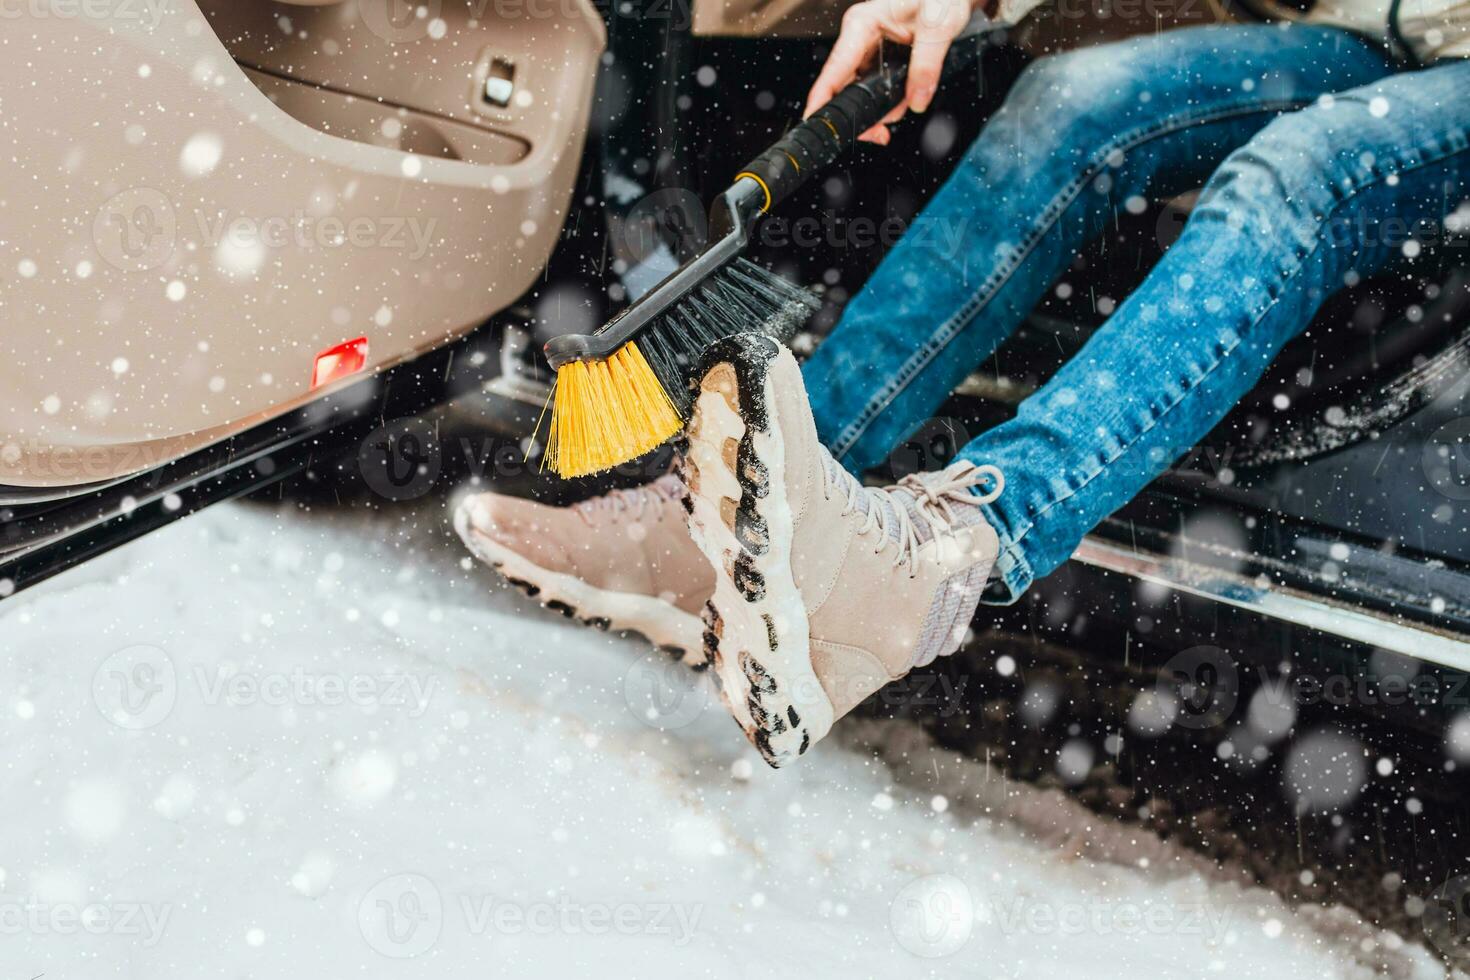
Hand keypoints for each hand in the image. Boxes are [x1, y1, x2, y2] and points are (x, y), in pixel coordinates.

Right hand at [804, 0, 976, 144]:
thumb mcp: (939, 26)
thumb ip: (927, 64)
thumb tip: (917, 100)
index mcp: (862, 24)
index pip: (834, 68)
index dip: (822, 98)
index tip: (813, 120)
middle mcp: (860, 38)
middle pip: (845, 88)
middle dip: (864, 113)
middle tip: (881, 133)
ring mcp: (868, 50)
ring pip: (861, 93)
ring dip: (883, 108)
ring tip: (908, 101)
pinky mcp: (880, 60)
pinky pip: (877, 89)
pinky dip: (891, 102)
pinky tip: (907, 97)